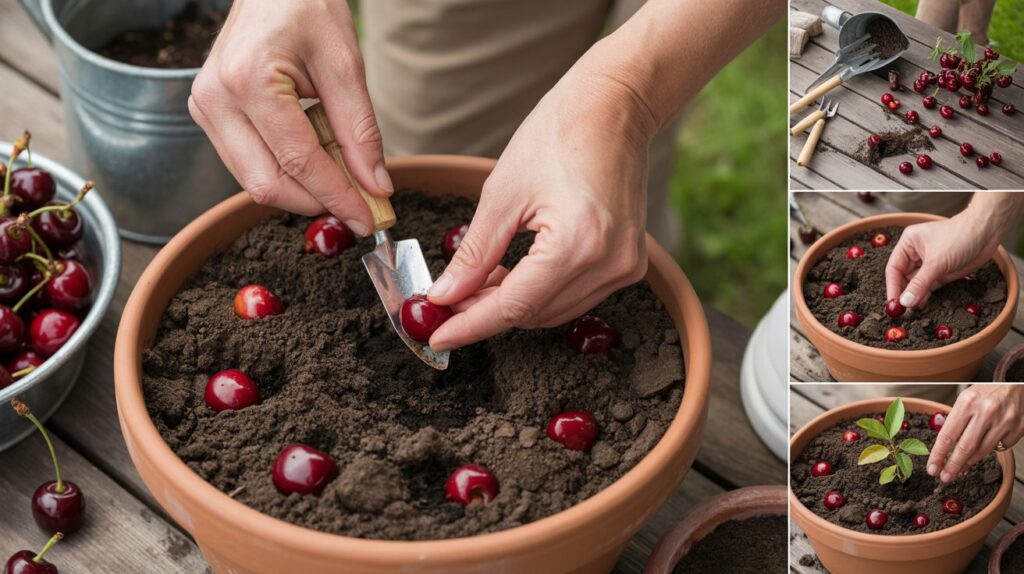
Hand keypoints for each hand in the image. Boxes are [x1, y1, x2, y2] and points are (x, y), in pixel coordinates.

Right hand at [188, 0, 391, 235]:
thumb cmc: (306, 7)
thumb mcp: (345, 63)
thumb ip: (360, 130)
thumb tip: (376, 187)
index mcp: (247, 80)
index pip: (298, 160)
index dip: (337, 196)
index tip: (370, 220)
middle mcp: (215, 99)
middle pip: (267, 183)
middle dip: (316, 201)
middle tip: (360, 204)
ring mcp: (205, 109)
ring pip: (255, 181)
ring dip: (302, 190)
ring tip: (341, 175)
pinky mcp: (208, 115)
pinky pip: (249, 164)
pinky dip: (286, 172)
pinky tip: (315, 158)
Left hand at [425, 68, 658, 350]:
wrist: (614, 107)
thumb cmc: (558, 135)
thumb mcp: (502, 194)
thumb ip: (475, 254)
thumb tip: (445, 296)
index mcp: (577, 244)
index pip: (514, 306)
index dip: (470, 325)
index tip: (437, 336)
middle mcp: (609, 264)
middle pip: (533, 313)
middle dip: (487, 311)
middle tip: (450, 297)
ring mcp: (626, 267)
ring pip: (554, 311)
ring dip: (514, 303)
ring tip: (481, 279)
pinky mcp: (630, 263)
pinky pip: (576, 296)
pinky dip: (541, 292)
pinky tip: (516, 272)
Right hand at [884, 211, 998, 307]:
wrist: (987, 232)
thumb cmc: (959, 237)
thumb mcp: (936, 262)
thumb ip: (919, 284)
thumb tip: (905, 302)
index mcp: (908, 244)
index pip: (894, 269)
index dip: (892, 287)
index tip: (893, 303)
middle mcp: (915, 254)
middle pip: (903, 278)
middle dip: (903, 293)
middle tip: (902, 310)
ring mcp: (929, 263)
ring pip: (916, 284)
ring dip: (915, 296)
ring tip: (912, 311)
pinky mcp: (941, 271)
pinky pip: (929, 286)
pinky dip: (926, 295)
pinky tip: (922, 304)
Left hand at [926, 385, 1023, 482]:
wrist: (1017, 383)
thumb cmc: (987, 391)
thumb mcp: (966, 399)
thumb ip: (956, 420)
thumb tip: (944, 447)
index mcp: (968, 402)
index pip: (948, 434)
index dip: (939, 454)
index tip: (932, 468)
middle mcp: (986, 412)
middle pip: (965, 447)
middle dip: (952, 466)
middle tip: (945, 477)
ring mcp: (1004, 421)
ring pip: (982, 451)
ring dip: (969, 463)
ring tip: (960, 468)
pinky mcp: (1018, 429)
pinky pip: (1000, 448)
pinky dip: (989, 451)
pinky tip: (983, 448)